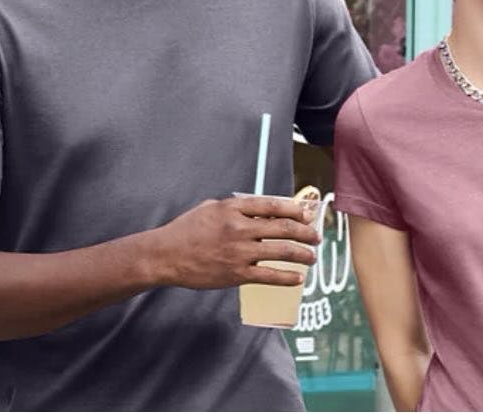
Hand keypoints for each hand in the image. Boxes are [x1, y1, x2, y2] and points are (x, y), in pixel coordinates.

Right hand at [150, 196, 319, 289]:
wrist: (167, 255)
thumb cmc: (186, 230)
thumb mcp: (209, 208)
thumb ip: (234, 208)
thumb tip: (258, 210)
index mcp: (233, 208)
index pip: (273, 205)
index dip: (294, 209)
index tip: (307, 214)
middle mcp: (240, 227)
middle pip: (284, 228)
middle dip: (305, 233)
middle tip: (315, 237)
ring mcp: (240, 252)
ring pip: (282, 251)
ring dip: (302, 254)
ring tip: (311, 257)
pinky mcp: (237, 274)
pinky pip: (270, 275)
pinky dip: (287, 277)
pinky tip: (297, 278)